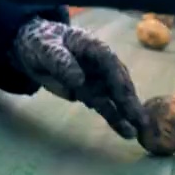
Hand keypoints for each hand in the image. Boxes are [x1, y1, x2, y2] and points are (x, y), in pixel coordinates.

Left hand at [10, 19, 148, 138]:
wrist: (34, 48)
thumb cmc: (41, 42)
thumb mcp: (46, 48)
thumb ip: (60, 61)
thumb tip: (78, 80)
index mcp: (93, 47)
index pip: (109, 62)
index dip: (117, 78)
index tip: (123, 95)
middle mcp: (101, 64)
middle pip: (118, 82)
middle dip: (129, 101)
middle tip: (140, 120)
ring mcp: (98, 80)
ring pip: (116, 98)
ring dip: (127, 114)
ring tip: (137, 131)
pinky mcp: (92, 93)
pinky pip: (106, 107)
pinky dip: (116, 119)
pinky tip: (127, 132)